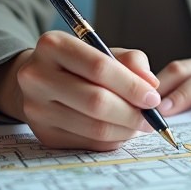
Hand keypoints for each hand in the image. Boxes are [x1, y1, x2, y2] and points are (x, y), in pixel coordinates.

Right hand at [0, 31, 163, 151]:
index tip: (153, 97)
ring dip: (125, 130)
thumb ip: (130, 61)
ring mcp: (37, 109)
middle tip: (151, 118)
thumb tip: (151, 85)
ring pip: (94, 128)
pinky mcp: (44, 134)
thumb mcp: (102, 50)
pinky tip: (120, 130)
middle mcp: (37, 77)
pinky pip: (88, 143)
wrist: (38, 80)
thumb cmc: (77, 63)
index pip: (99, 68)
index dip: (131, 86)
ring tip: (139, 124)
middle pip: (96, 102)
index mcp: (53, 46)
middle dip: (132, 113)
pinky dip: (112, 139)